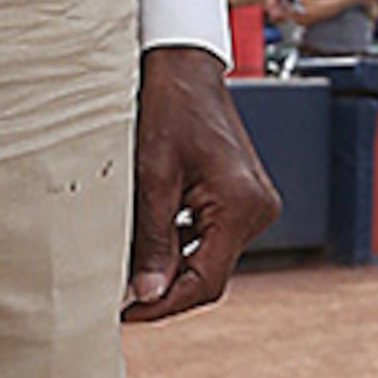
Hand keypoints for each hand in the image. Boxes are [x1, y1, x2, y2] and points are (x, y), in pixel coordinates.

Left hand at [123, 45, 277, 322]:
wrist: (184, 64)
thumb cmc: (168, 106)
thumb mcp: (151, 176)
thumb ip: (152, 240)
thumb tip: (146, 294)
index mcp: (242, 206)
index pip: (206, 281)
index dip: (164, 304)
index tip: (126, 313)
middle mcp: (258, 209)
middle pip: (210, 273)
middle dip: (165, 286)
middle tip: (119, 295)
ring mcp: (253, 204)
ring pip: (209, 256)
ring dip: (170, 265)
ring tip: (127, 265)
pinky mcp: (241, 197)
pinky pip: (211, 235)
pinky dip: (180, 243)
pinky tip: (148, 239)